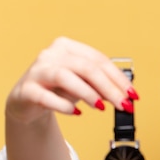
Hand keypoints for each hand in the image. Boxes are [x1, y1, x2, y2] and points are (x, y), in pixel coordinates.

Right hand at [6, 37, 137, 123]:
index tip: (133, 95)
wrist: (27, 102)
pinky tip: (76, 113)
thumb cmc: (58, 89)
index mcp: (67, 47)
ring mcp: (37, 71)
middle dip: (109, 88)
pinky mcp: (27, 90)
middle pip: (86, 68)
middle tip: (122, 105)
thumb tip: (124, 95)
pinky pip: (46, 97)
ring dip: (88, 93)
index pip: (98, 60)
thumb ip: (101, 86)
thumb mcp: (83, 85)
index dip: (118, 78)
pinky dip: (64, 106)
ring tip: (101, 107)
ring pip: (65, 77)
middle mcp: (51, 54)